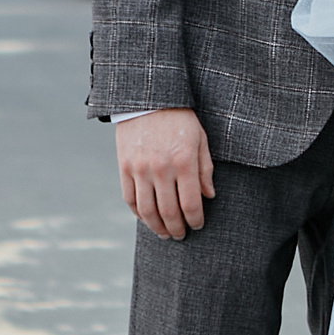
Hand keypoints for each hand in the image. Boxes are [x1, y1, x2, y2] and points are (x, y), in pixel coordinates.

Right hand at [118, 108, 213, 239]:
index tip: (198, 225)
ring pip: (147, 210)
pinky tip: (147, 219)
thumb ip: (205, 169)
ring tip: (164, 234)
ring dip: (157, 227)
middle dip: (177, 228)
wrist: (148, 98)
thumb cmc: (180, 119)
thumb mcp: (200, 139)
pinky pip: (130, 199)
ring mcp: (140, 169)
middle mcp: (161, 168)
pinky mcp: (124, 167)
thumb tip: (209, 196)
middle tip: (181, 235)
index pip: (190, 203)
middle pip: (169, 212)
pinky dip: (138, 214)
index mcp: (184, 162)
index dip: (195, 220)